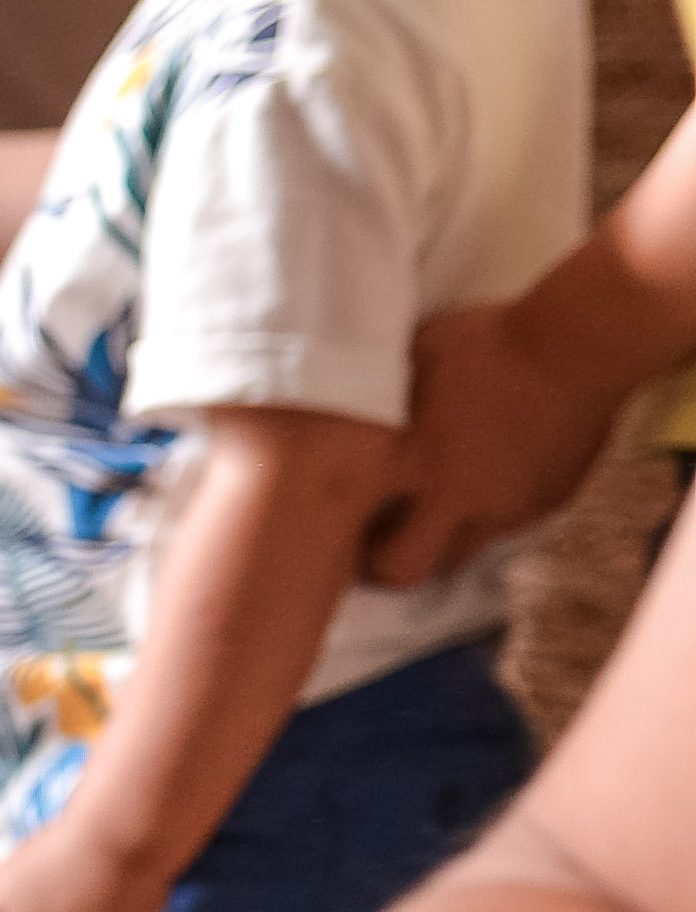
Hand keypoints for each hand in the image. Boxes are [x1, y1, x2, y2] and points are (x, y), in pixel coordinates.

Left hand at [362, 297, 624, 589]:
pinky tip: (490, 481)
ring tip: (433, 514)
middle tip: (377, 545)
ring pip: (458, 555)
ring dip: (439, 544)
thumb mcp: (417, 354)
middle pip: (404, 570)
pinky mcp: (547, 503)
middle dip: (386, 565)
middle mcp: (455, 497)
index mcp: (411, 460)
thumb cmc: (491, 341)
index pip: (351, 528)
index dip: (335, 536)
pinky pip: (508, 528)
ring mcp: (505, 507)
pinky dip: (489, 517)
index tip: (328, 527)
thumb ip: (380, 392)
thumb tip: (343, 398)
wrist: (583, 344)